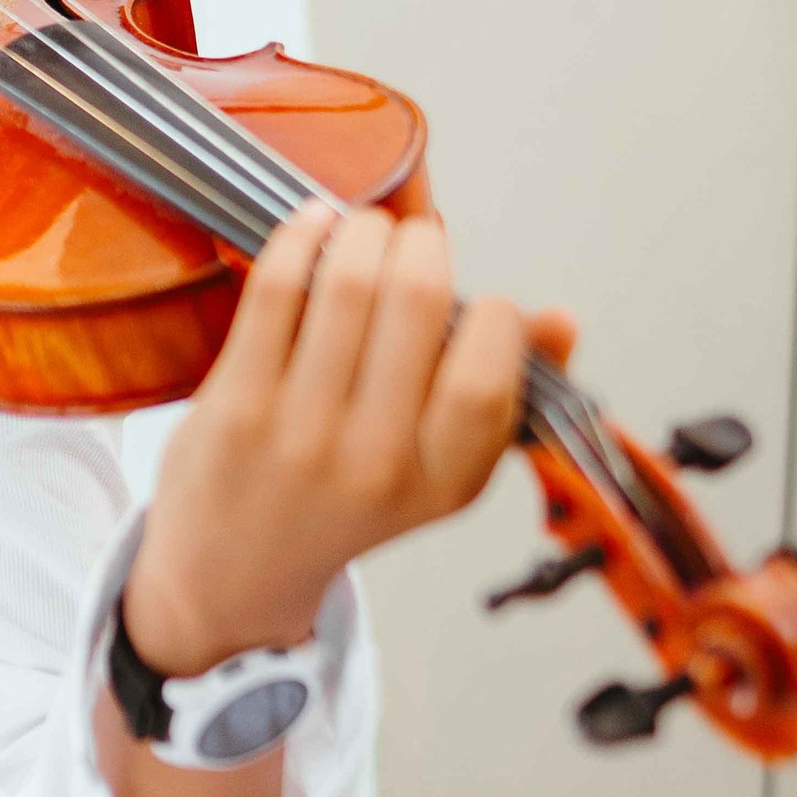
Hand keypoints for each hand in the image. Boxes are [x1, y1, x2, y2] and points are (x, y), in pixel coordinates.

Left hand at [121, 205, 573, 674]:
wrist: (236, 570)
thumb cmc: (349, 500)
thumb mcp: (441, 472)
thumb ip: (507, 396)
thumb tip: (559, 319)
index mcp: (443, 479)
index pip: (489, 373)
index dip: (495, 314)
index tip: (478, 302)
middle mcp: (376, 461)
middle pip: (417, 301)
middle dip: (422, 243)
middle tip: (413, 240)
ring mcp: (300, 432)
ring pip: (347, 284)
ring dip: (362, 230)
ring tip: (365, 229)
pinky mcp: (237, 404)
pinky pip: (276, 290)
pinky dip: (300, 238)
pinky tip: (314, 226)